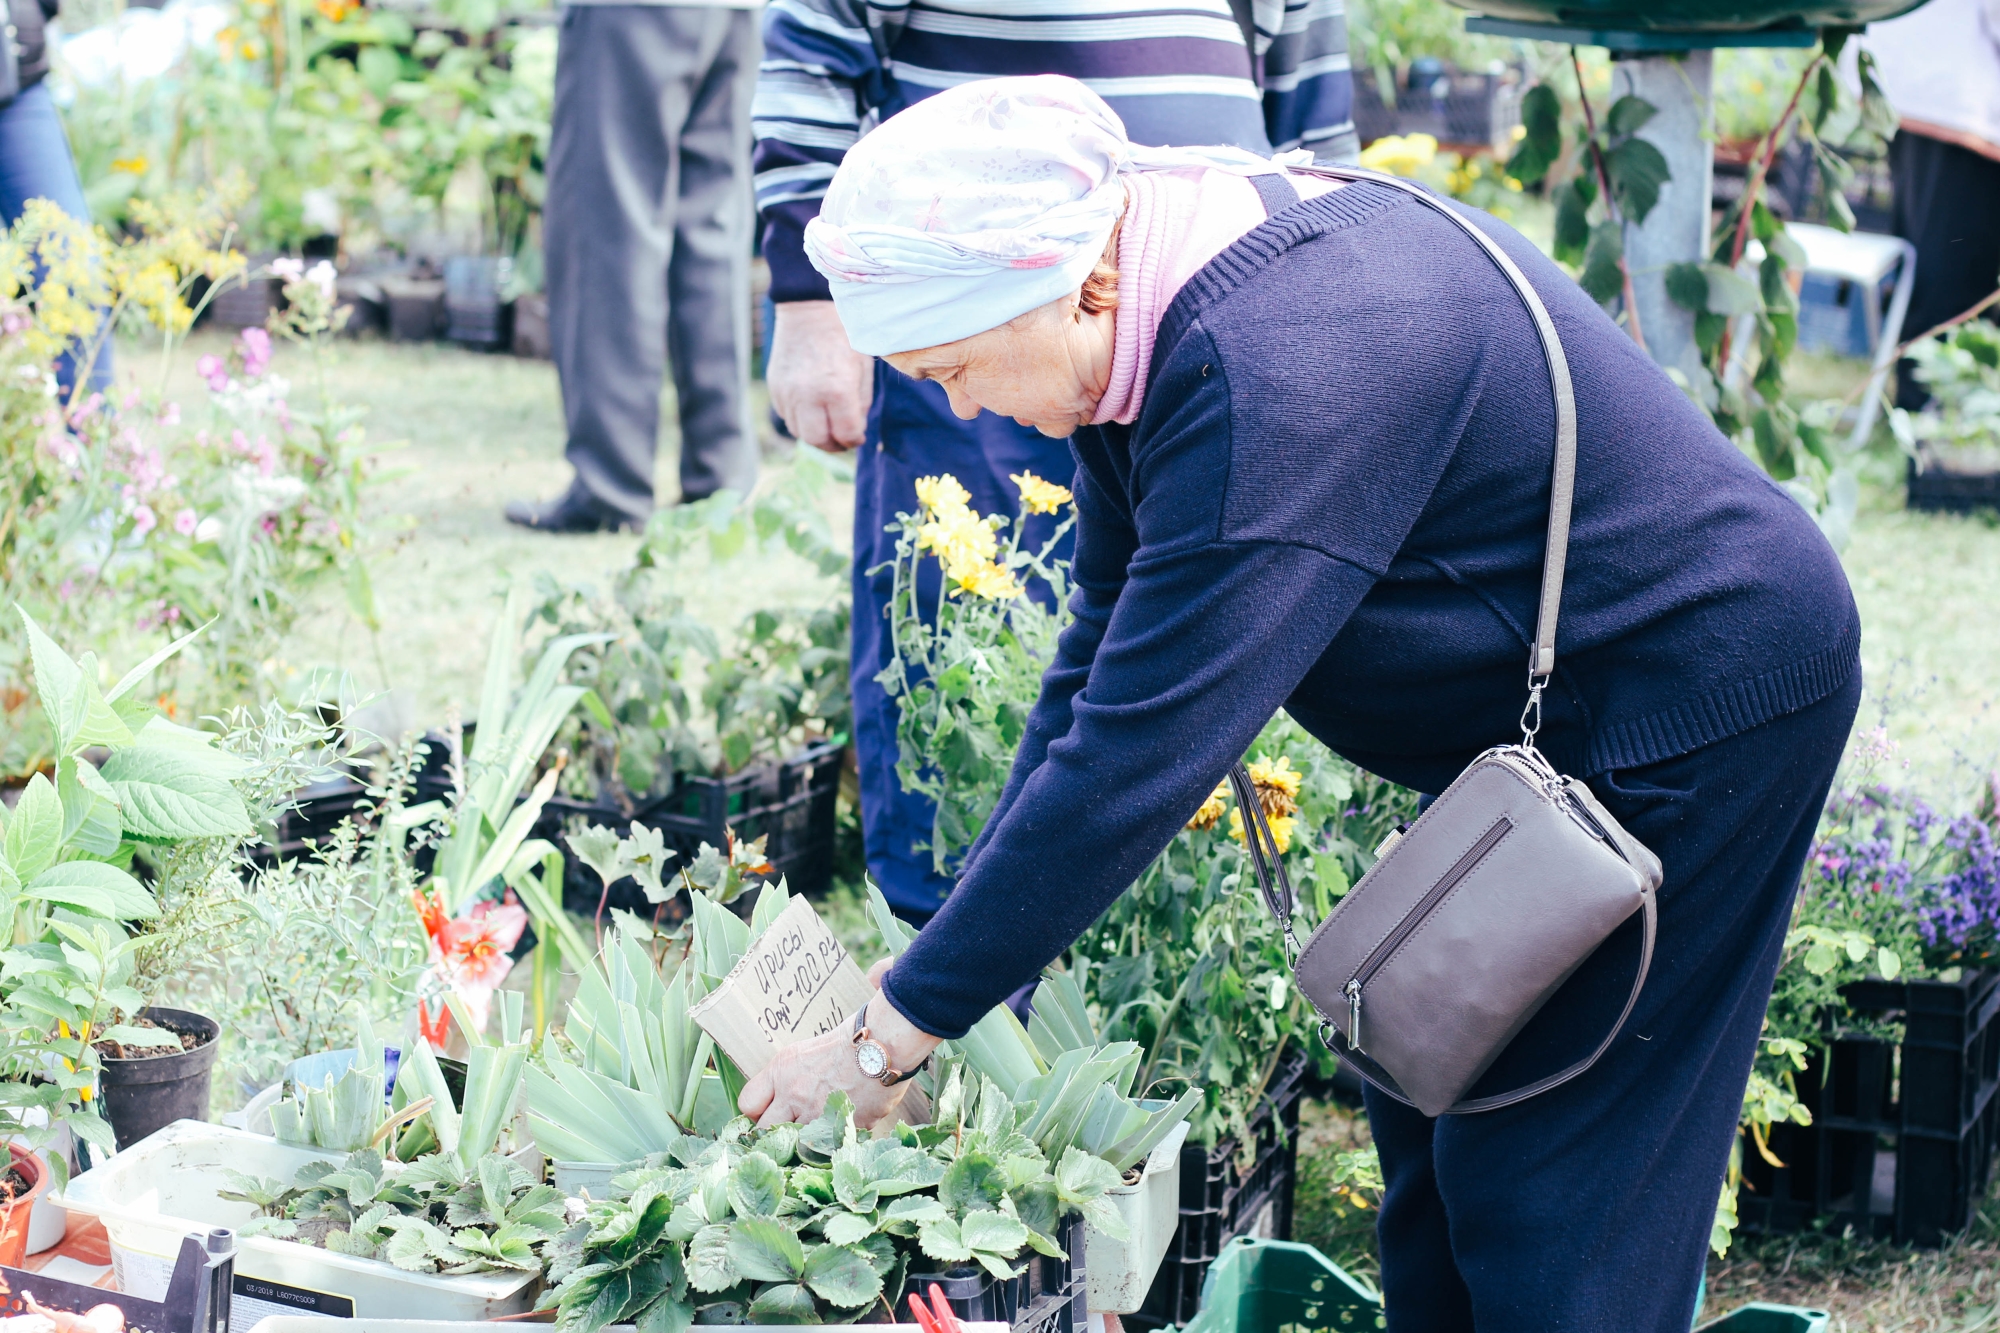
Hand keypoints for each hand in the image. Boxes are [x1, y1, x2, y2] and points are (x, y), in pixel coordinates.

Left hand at [738, 960, 942, 1127]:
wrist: (888, 1042)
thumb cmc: (856, 1032)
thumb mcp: (811, 1043)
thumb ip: (797, 1056)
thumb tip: (847, 988)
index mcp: (782, 1070)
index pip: (747, 1103)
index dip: (757, 1110)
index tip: (769, 1110)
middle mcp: (792, 1096)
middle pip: (765, 1132)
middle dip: (776, 1132)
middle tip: (790, 1127)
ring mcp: (816, 1116)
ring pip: (795, 1144)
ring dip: (805, 1140)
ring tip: (816, 1133)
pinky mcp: (840, 1129)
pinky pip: (831, 1143)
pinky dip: (836, 1140)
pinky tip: (844, 1130)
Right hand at [768, 300, 872, 452]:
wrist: (810, 311)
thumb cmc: (843, 337)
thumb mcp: (863, 368)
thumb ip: (861, 404)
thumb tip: (855, 431)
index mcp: (837, 390)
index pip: (846, 435)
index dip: (855, 440)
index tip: (858, 436)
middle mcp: (809, 395)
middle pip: (818, 441)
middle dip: (833, 445)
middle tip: (842, 439)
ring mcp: (788, 393)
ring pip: (800, 432)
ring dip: (816, 433)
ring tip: (827, 423)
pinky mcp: (775, 388)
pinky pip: (787, 416)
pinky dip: (801, 419)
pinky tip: (812, 408)